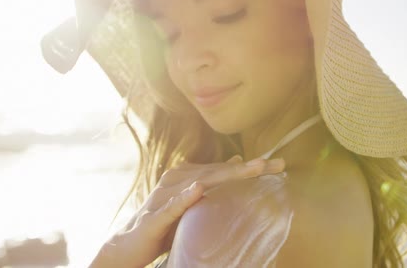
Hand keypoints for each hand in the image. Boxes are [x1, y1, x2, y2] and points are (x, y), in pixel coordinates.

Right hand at [89, 155, 285, 267]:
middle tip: (271, 165)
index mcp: (186, 175)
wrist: (128, 245)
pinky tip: (199, 189)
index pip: (224, 168)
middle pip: (215, 172)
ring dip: (223, 176)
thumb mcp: (191, 202)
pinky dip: (185, 197)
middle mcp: (175, 180)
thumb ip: (212, 182)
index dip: (250, 167)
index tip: (279, 166)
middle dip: (245, 169)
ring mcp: (164, 197)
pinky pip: (171, 206)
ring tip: (248, 170)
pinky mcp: (154, 217)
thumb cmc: (164, 224)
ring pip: (197, 182)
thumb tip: (237, 161)